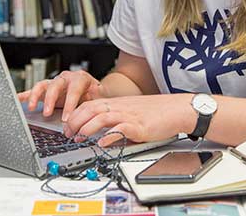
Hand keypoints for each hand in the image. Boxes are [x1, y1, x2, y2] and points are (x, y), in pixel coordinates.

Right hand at [16, 70, 102, 119]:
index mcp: (80, 79)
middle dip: (50, 100)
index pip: (73, 90)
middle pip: (55, 86)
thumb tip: (87, 121)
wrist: (96, 90)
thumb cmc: (96, 95)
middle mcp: (66, 78)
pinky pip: (33, 91)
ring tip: (31, 107)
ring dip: (35, 96)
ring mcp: (55, 83)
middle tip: (47, 113)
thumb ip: (91, 107)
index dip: (69, 104)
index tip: (66, 118)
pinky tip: (16, 100)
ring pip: (42, 86)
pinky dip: (24, 95)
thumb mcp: (97, 100)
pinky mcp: (47, 90)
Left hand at [63, 94, 193, 147]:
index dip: (75, 114)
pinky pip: (121, 129)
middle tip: (68, 133)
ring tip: (79, 137)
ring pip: (102, 117)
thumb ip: (116, 120)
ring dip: (87, 127)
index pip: (90, 105)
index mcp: (117, 103)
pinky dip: (109, 136)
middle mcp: (120, 107)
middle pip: (91, 109)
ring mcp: (129, 116)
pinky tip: (103, 142)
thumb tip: (102, 134)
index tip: (68, 125)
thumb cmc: (157, 112)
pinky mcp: (139, 126)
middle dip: (75, 121)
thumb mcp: (132, 112)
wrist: (177, 109)